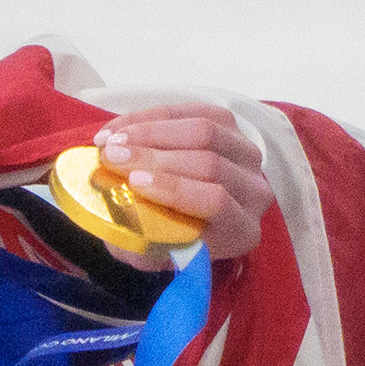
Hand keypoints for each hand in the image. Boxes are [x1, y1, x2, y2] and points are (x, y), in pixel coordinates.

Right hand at [86, 100, 275, 259]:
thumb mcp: (151, 254)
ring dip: (149, 132)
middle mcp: (253, 191)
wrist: (180, 213)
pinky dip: (151, 117)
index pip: (216, 202)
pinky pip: (193, 111)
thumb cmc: (167, 237)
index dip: (175, 189)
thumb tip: (120, 221)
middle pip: (208, 163)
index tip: (134, 181)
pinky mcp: (231, 125)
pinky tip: (120, 128)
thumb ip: (139, 245)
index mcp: (241, 231)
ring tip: (111, 140)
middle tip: (111, 156)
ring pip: (203, 131)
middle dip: (153, 157)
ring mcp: (246, 153)